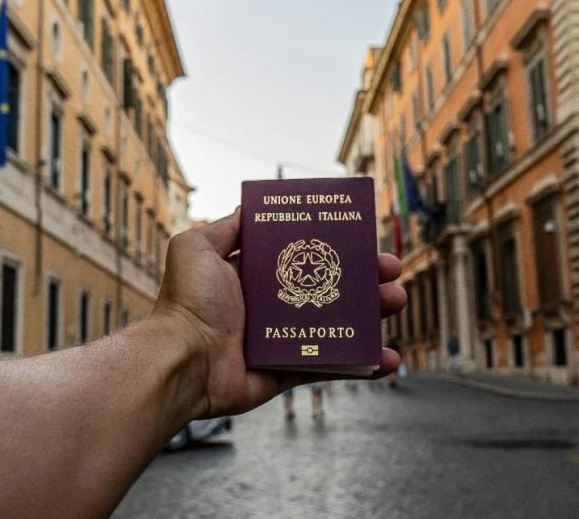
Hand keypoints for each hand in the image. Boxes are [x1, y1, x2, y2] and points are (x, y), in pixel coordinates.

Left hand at [153, 209, 406, 417]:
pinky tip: (390, 357)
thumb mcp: (196, 247)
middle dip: (363, 278)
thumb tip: (248, 207)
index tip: (361, 239)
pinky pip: (332, 366)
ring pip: (338, 323)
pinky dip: (363, 364)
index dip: (333, 247)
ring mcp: (281, 340)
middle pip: (328, 287)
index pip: (302, 255)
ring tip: (395, 300)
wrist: (183, 361)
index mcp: (251, 275)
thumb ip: (224, 227)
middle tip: (390, 271)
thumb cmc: (188, 303)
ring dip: (371, 315)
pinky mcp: (287, 371)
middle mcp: (269, 306)